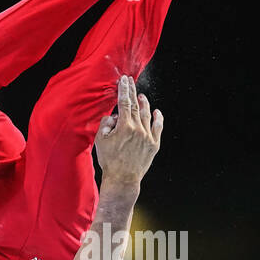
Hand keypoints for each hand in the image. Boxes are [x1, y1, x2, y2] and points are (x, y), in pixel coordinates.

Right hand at [94, 74, 162, 188]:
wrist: (123, 179)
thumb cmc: (109, 160)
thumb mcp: (100, 140)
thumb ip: (106, 123)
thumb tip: (115, 116)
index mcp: (125, 126)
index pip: (124, 102)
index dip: (124, 89)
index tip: (123, 80)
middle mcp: (138, 129)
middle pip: (136, 106)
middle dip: (132, 92)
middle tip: (130, 81)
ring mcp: (148, 136)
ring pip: (147, 115)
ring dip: (144, 104)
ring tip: (141, 96)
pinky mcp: (154, 144)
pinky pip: (158, 128)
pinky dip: (158, 118)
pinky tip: (156, 112)